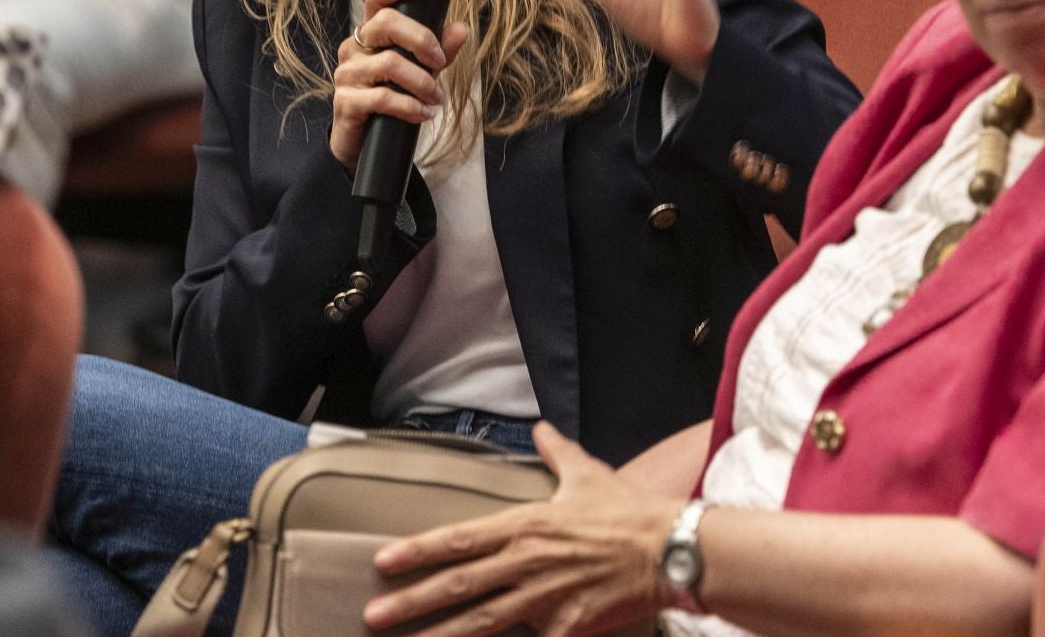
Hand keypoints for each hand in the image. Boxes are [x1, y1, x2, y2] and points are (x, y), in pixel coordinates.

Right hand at [329, 0, 469, 169]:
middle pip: (385, 22)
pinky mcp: (345, 102)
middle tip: (441, 62)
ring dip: (422, 82)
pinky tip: (424, 114)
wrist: (364, 143)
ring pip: (388, 63)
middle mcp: (354, 47)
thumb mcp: (421, 72)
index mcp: (371, 33)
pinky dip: (410, 107)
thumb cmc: (391, 100)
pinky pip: (382, 97)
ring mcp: (347, 73)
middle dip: (422, 40)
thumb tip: (461, 28)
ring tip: (436, 98)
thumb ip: (440, 51)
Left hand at [365, 422, 681, 636]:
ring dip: (441, 634)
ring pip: (483, 621)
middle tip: (373, 614)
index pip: (459, 539)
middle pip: (459, 585)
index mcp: (525, 524)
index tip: (384, 561)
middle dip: (411, 602)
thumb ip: (556, 452)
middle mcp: (527, 562)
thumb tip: (541, 429)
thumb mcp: (587, 473)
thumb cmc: (628, 512)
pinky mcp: (567, 628)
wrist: (671, 549)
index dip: (419, 550)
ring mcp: (545, 599)